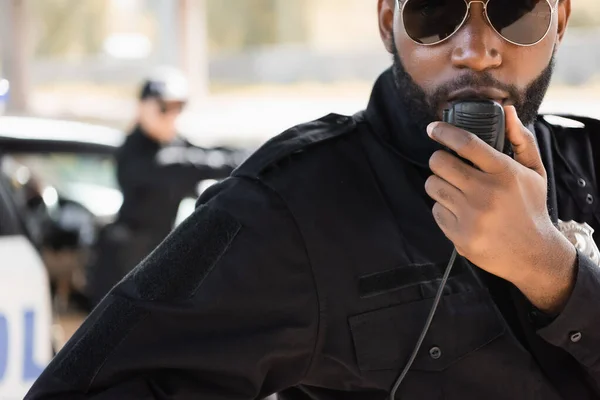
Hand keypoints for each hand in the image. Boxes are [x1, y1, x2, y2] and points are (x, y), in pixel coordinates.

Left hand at [425, 106, 576, 311]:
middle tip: (447, 166)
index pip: (466, 143)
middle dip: (439, 161)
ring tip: (455, 190)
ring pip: (432, 185)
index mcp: (505, 173)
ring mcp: (471, 216)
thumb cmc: (530, 208)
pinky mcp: (460, 235)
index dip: (444, 132)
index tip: (432, 128)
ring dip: (439, 184)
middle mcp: (487, 193)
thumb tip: (508, 111)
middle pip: (439, 163)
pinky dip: (443, 209)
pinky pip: (435, 210)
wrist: (533, 254)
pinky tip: (460, 212)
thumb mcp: (534, 172)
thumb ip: (521, 140)